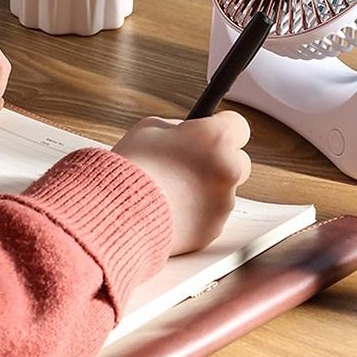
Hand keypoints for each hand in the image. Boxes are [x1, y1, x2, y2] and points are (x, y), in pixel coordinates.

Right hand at [112, 112, 251, 254]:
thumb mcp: (150, 128)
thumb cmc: (130, 169)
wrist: (116, 214)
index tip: (210, 133)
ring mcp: (222, 203)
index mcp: (216, 138)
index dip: (221, 128)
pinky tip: (170, 209)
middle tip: (191, 163)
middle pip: (239, 161)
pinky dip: (196, 214)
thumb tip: (187, 133)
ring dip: (205, 189)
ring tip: (170, 190)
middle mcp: (228, 169)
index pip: (238, 126)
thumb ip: (178, 128)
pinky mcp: (212, 230)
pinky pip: (210, 216)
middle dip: (220, 161)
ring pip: (223, 191)